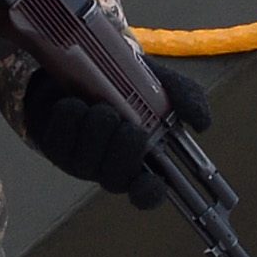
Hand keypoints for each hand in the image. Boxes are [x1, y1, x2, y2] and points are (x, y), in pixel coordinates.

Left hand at [18, 61, 212, 206]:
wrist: (75, 62)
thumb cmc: (122, 82)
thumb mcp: (159, 83)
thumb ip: (184, 98)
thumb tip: (203, 123)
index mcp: (140, 161)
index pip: (147, 195)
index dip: (149, 193)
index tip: (152, 180)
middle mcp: (109, 168)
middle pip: (118, 174)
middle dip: (124, 140)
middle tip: (124, 116)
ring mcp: (79, 161)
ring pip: (90, 153)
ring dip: (98, 119)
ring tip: (98, 101)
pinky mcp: (53, 148)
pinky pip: (64, 134)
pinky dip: (72, 111)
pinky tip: (73, 102)